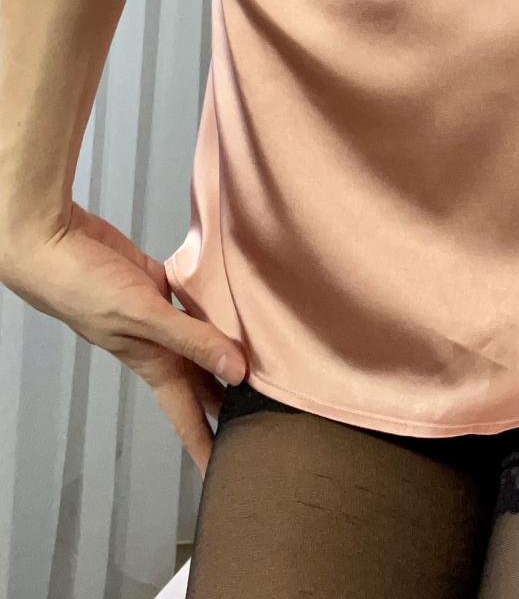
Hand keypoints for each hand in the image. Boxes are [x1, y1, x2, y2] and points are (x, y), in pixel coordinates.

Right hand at [0, 202, 247, 476]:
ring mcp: (158, 314)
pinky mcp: (157, 283)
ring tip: (261, 362)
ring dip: (226, 349)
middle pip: (201, 380)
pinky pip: (194, 299)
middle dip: (227, 403)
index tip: (230, 474)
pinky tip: (233, 302)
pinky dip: (214, 303)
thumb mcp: (142, 315)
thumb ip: (190, 340)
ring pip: (202, 339)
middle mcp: (158, 343)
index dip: (207, 445)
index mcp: (153, 363)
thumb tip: (235, 371)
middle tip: (263, 417)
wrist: (54, 244)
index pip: (187, 415)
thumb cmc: (83, 286)